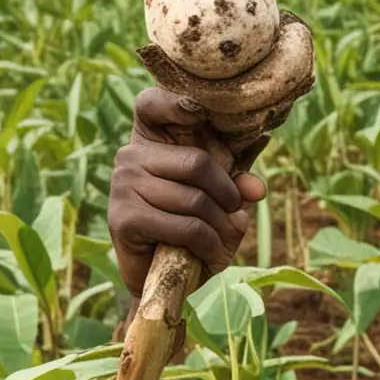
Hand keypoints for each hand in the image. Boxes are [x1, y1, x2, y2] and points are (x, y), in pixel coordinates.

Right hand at [108, 88, 269, 299]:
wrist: (161, 278)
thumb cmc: (190, 230)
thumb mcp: (219, 200)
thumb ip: (236, 183)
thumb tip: (256, 187)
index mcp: (150, 140)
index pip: (151, 104)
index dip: (174, 102)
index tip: (199, 112)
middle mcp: (130, 156)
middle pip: (197, 162)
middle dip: (227, 194)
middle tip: (234, 214)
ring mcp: (123, 185)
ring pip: (195, 199)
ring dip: (222, 226)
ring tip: (223, 239)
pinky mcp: (124, 218)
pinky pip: (185, 226)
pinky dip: (209, 244)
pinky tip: (211, 254)